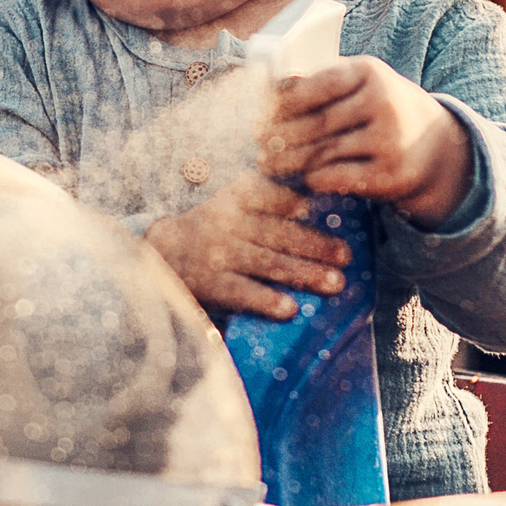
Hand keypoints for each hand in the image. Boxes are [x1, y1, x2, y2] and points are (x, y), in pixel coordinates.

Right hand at [143, 172, 352, 319]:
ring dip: (304, 273)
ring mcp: (218, 255)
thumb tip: (315, 201)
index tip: (316, 206)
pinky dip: (266, 300)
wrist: (160, 257)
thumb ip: (266, 197)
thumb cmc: (212, 230)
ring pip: (267, 263)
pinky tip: (291, 309)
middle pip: (276, 233)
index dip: (292, 200)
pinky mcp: (212, 284)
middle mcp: (227, 224)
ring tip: (336, 283)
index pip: (268, 196)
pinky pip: (242, 292)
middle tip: (346, 256)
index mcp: (235, 199)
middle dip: (314, 243)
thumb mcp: (231, 203)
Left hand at [258, 57, 472, 228]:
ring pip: (323, 152)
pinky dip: (315, 179)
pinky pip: (338, 177)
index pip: (317, 84)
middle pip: (316, 122)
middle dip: (280, 135)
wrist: (437, 146)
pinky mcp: (390, 174)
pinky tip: (302, 178)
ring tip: (266, 163)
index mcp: (370, 72)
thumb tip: (267, 80)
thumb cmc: (382, 108)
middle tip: (256, 143)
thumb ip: (321, 77)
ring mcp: (389, 139)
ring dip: (289, 161)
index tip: (259, 111)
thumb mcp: (361, 83)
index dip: (284, 100)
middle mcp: (383, 102)